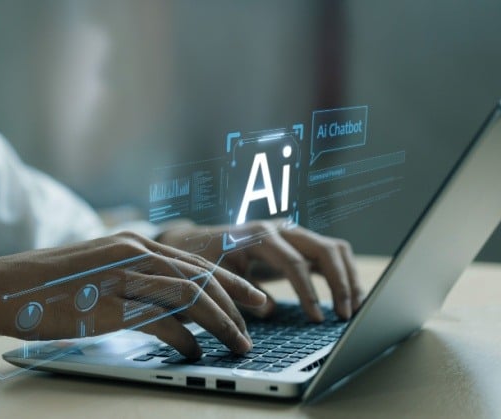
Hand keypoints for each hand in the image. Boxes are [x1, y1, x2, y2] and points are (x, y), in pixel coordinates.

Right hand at [0, 232, 266, 358]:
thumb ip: (134, 282)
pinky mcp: (109, 304)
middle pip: (203, 274)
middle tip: (263, 318)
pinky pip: (161, 320)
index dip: (232, 281)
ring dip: (222, 321)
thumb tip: (167, 307)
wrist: (4, 287)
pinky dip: (184, 337)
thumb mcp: (98, 274)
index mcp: (133, 243)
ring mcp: (122, 276)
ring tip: (240, 342)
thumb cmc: (48, 285)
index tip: (255, 298)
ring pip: (190, 294)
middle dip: (239, 299)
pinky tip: (194, 351)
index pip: (196, 260)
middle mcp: (134, 252)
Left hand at [157, 221, 364, 321]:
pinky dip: (344, 275)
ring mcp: (293, 234)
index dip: (308, 292)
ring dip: (349, 278)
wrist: (199, 241)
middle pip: (324, 249)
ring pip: (334, 249)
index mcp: (259, 235)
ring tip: (354, 309)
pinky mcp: (300, 244)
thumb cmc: (205, 259)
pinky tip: (350, 299)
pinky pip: (331, 255)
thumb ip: (241, 292)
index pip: (294, 262)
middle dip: (339, 283)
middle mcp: (281, 229)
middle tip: (344, 316)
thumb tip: (269, 310)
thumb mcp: (216, 276)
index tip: (316, 319)